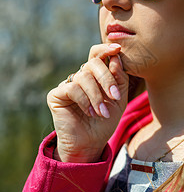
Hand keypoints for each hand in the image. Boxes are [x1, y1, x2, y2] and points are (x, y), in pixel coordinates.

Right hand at [47, 43, 128, 162]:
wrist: (91, 142)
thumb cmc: (105, 120)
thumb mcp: (119, 99)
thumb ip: (119, 79)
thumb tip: (116, 57)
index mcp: (95, 76)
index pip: (97, 54)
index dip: (106, 49)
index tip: (117, 49)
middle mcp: (80, 77)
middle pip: (92, 63)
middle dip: (106, 78)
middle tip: (115, 96)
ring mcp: (68, 85)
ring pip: (83, 77)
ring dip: (97, 96)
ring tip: (103, 113)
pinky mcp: (56, 95)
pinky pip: (72, 89)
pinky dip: (85, 101)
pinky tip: (90, 113)